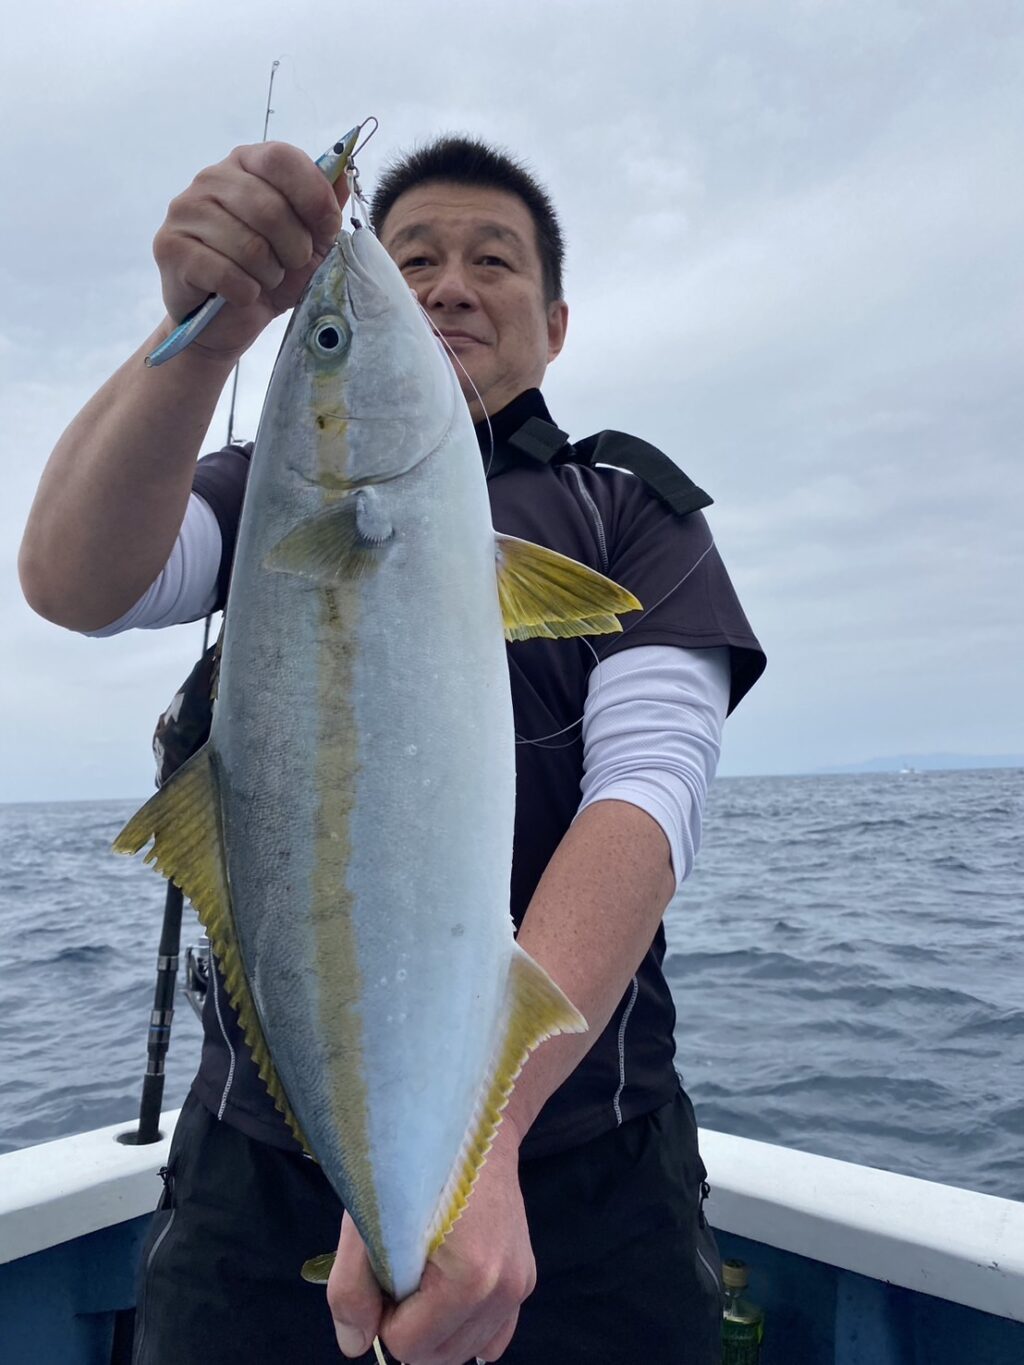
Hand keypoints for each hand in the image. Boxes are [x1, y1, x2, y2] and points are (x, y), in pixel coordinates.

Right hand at [152, 141, 347, 360]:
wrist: (226, 321)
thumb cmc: (269, 275)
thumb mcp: (310, 241)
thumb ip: (326, 205)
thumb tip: (342, 171)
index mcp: (246, 163)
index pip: (281, 158)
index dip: (313, 196)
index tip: (326, 228)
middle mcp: (210, 178)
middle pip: (269, 208)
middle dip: (294, 249)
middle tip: (289, 265)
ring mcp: (185, 210)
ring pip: (249, 246)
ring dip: (269, 275)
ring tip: (262, 279)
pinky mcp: (170, 247)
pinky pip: (225, 273)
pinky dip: (245, 292)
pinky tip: (240, 294)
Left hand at [328, 1124, 534, 1363]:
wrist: (470, 1125)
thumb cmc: (412, 1166)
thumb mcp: (366, 1220)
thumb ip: (351, 1290)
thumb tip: (356, 1346)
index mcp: (469, 1279)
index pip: (405, 1345)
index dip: (382, 1312)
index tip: (385, 1267)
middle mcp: (504, 1290)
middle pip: (435, 1356)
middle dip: (408, 1324)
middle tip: (403, 1267)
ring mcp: (520, 1286)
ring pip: (462, 1351)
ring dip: (435, 1325)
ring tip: (426, 1268)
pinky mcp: (526, 1279)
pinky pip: (493, 1337)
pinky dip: (466, 1327)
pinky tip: (449, 1292)